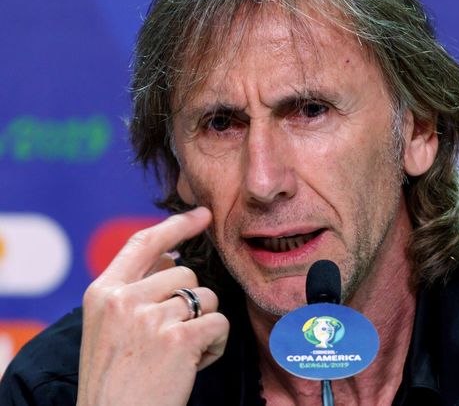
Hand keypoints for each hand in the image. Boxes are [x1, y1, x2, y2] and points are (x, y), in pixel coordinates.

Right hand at [77, 207, 229, 405]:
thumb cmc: (115, 382)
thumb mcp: (107, 329)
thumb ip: (134, 291)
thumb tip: (172, 260)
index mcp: (102, 293)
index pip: (143, 243)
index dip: (176, 225)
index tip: (203, 214)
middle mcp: (123, 300)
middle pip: (185, 273)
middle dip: (191, 302)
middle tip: (172, 339)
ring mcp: (150, 318)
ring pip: (206, 297)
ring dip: (203, 324)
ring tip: (179, 355)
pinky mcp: (179, 338)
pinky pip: (219, 322)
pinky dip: (216, 344)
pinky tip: (194, 365)